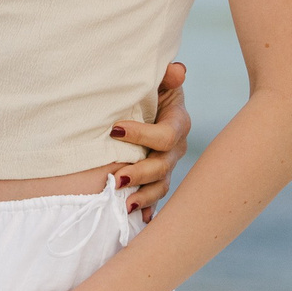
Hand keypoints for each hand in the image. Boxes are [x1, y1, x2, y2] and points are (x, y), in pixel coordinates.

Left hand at [110, 60, 190, 219]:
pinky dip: (148, 210)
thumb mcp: (159, 81)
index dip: (142, 134)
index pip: (166, 135)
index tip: (114, 130)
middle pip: (163, 166)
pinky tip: (138, 220)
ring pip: (160, 186)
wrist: (153, 106)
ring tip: (124, 204)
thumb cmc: (152, 91)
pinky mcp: (158, 179)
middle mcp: (175, 149)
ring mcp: (168, 166)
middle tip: (117, 176)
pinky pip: (155, 199)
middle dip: (140, 173)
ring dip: (143, 197)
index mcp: (177, 123)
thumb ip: (166, 76)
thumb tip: (177, 70)